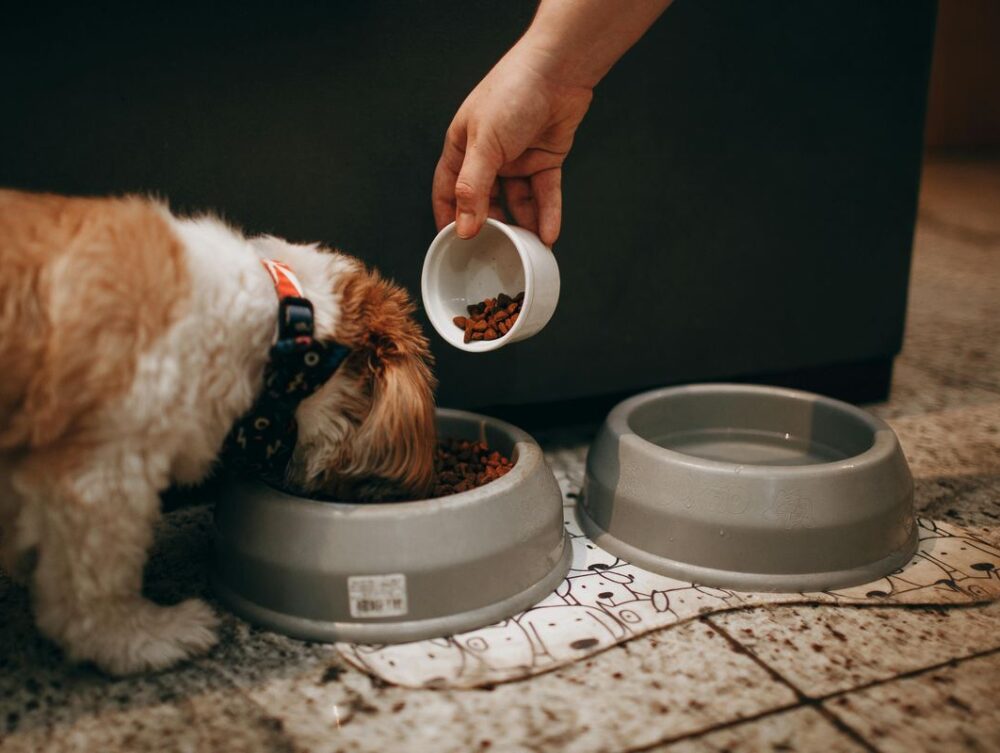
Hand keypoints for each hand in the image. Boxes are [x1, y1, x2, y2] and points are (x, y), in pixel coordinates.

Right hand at [432, 42, 593, 246]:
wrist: (558, 70)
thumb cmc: (512, 93)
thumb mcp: (484, 144)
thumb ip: (473, 188)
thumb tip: (464, 227)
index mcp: (463, 147)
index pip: (448, 190)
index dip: (449, 218)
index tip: (454, 246)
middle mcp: (489, 156)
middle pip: (485, 201)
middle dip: (492, 227)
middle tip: (496, 253)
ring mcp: (518, 159)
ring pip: (518, 201)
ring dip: (523, 225)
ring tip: (528, 250)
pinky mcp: (545, 159)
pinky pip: (544, 193)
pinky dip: (547, 213)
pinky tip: (548, 234)